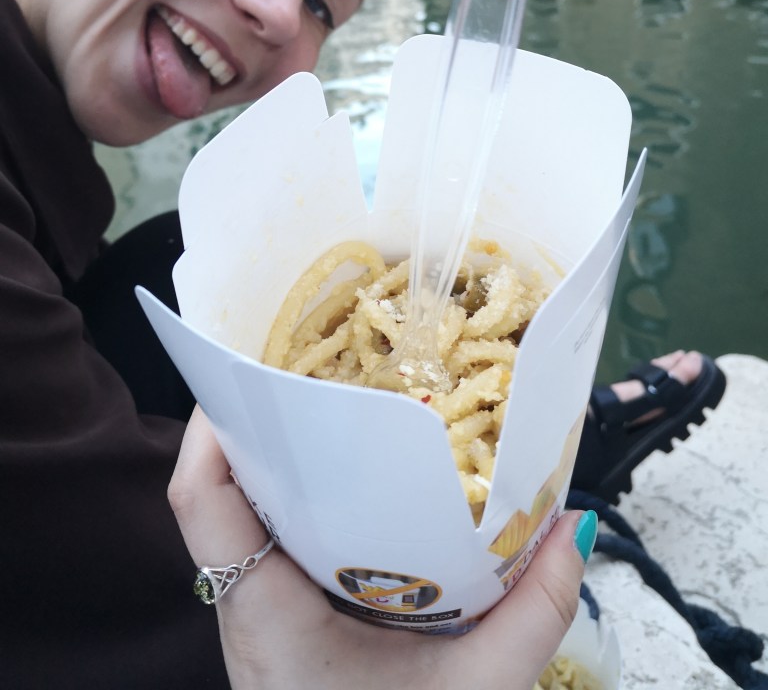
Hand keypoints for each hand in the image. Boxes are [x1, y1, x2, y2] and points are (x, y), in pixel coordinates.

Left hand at [170, 407, 591, 689]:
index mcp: (267, 612)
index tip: (249, 374)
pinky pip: (267, 534)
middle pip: (220, 484)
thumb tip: (573, 525)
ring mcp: (255, 608)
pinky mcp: (276, 614)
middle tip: (313, 369)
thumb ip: (536, 614)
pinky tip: (346, 473)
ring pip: (240, 507)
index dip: (213, 428)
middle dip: (257, 419)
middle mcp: (245, 601)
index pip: (201, 500)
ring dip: (275, 452)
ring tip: (329, 402)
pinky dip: (297, 493)